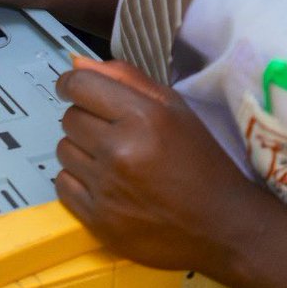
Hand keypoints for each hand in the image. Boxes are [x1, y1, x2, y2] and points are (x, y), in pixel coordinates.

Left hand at [55, 59, 256, 271]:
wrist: (224, 225)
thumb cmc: (200, 162)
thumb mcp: (173, 108)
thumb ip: (124, 78)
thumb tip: (77, 62)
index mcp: (142, 117)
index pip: (78, 84)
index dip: (71, 83)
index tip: (75, 90)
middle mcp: (120, 150)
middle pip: (69, 118)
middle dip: (85, 120)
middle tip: (112, 133)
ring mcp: (107, 187)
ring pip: (63, 150)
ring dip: (82, 151)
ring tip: (113, 161)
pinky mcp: (99, 219)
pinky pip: (62, 184)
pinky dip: (79, 182)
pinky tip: (106, 184)